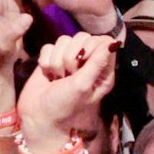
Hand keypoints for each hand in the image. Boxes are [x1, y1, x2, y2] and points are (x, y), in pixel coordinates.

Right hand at [17, 33, 117, 148]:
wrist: (39, 116)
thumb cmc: (66, 105)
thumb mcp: (84, 85)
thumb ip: (97, 62)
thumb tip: (113, 41)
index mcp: (103, 71)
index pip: (103, 42)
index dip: (91, 46)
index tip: (83, 61)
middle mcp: (88, 63)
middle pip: (82, 37)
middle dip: (72, 55)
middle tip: (69, 74)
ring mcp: (68, 60)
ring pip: (63, 40)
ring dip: (57, 60)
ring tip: (58, 78)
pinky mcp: (51, 59)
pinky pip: (48, 47)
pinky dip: (46, 60)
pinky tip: (48, 75)